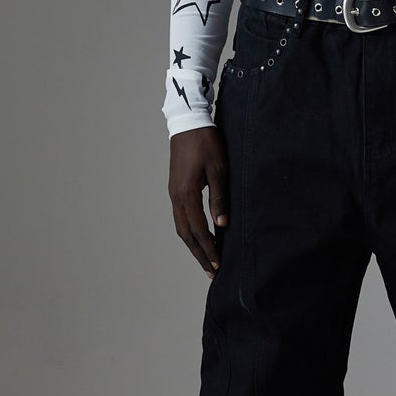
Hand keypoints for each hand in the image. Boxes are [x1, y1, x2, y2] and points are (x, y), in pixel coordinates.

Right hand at [169, 126, 228, 278]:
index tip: (218, 265)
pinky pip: (180, 217)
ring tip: (206, 259)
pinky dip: (189, 232)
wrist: (189, 122)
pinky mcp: (175, 188)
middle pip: (185, 234)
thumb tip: (222, 225)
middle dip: (199, 254)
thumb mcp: (218, 169)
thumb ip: (219, 198)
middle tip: (211, 272)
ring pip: (181, 227)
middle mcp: (176, 197)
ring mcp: (174, 193)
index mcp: (187, 194)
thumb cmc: (206, 143)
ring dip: (193, 245)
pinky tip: (198, 236)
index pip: (198, 230)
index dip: (208, 249)